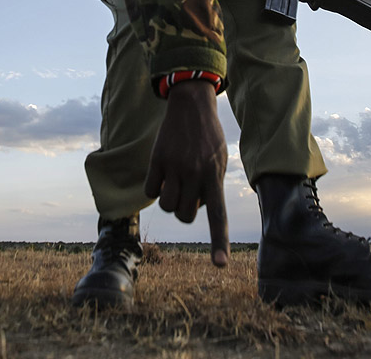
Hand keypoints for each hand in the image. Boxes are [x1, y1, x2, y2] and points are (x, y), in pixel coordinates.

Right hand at [144, 79, 229, 266]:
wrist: (191, 105)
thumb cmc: (208, 136)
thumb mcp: (220, 160)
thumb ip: (212, 186)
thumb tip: (195, 208)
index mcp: (214, 176)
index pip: (217, 216)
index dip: (218, 242)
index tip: (220, 265)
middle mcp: (194, 174)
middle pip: (185, 215)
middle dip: (185, 209)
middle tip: (188, 191)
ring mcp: (174, 167)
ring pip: (166, 206)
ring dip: (169, 201)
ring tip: (175, 183)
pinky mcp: (157, 160)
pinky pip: (150, 192)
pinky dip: (154, 188)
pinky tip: (161, 174)